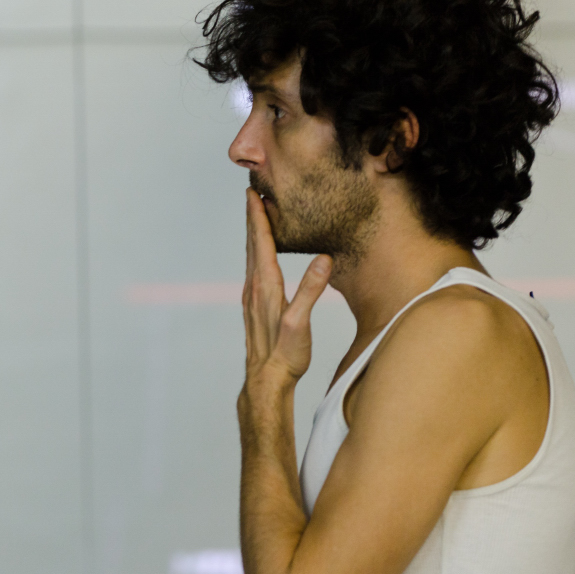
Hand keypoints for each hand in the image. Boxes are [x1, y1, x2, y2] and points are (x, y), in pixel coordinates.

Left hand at [242, 188, 332, 386]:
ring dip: (253, 234)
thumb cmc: (285, 355)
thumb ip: (311, 290)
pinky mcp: (254, 306)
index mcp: (266, 286)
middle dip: (252, 217)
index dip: (257, 216)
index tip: (252, 193)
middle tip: (251, 193)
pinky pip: (253, 270)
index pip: (260, 243)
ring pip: (251, 257)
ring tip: (255, 216)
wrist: (266, 380)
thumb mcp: (301, 323)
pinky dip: (255, 252)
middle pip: (252, 244)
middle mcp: (254, 288)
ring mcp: (251, 297)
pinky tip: (260, 255)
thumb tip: (323, 259)